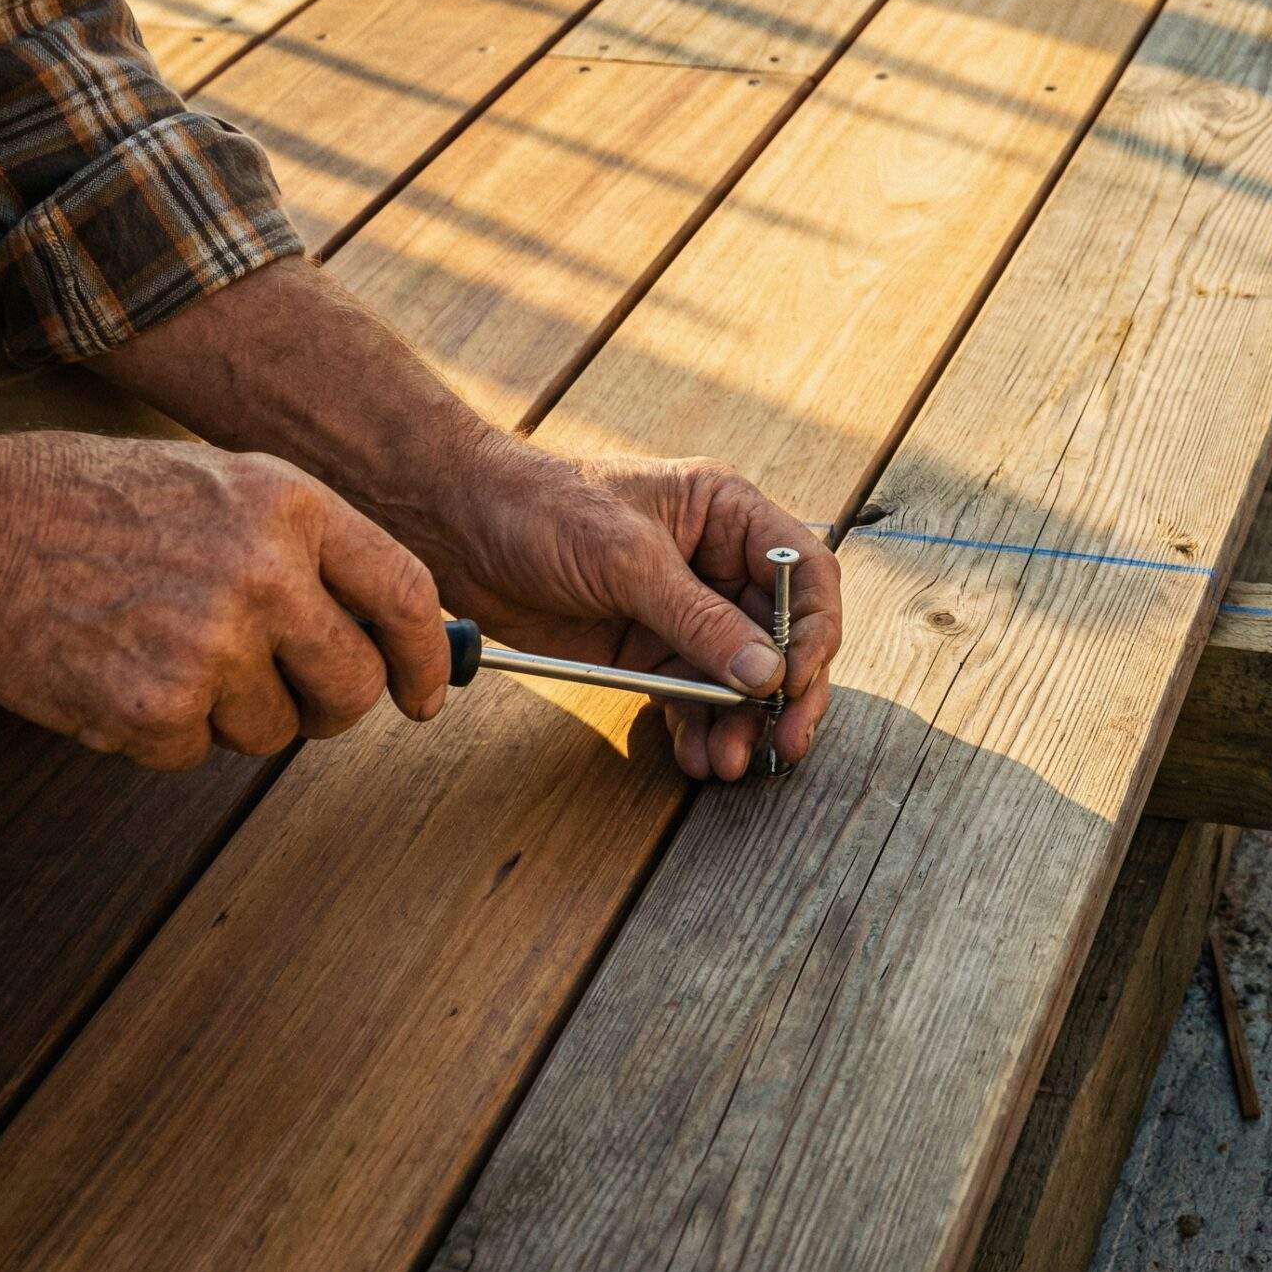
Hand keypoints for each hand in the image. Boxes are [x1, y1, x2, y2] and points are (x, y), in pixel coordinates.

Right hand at [0, 430, 451, 769]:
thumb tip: (387, 626)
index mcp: (289, 507)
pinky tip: (125, 672)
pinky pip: (199, 751)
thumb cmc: (93, 504)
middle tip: (300, 701)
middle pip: (353, 683)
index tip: (425, 694)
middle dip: (334, 707)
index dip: (426, 657)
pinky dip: (167, 731)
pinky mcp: (155, 708)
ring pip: (276, 730)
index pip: (404, 595)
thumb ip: (307, 547)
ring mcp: (210, 645)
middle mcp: (263, 574)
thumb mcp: (223, 484)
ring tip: (169, 652)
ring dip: (236, 715)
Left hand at [405, 441, 841, 781]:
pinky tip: (698, 757)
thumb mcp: (627, 560)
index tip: (797, 679)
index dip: (815, 629)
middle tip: (783, 744)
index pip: (805, 573)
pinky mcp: (649, 650)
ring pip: (741, 678)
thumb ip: (700, 620)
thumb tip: (767, 676)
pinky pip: (692, 698)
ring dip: (742, 723)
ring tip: (728, 762)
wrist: (455, 528)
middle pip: (784, 636)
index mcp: (729, 515)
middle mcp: (718, 564)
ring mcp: (685, 612)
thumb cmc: (541, 509)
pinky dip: (700, 730)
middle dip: (786, 694)